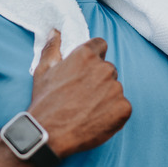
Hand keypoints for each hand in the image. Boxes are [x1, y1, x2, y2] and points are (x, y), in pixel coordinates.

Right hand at [27, 30, 130, 157]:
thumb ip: (52, 48)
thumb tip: (56, 32)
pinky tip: (97, 119)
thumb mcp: (43, 71)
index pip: (100, 45)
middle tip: (83, 94)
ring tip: (88, 109)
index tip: (86, 70)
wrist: (50, 134)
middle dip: (99, 79)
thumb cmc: (45, 102)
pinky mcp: (123, 108)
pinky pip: (122, 106)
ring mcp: (116, 88)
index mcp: (86, 55)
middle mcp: (104, 68)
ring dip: (106, 96)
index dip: (93, 57)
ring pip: (115, 88)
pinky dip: (113, 113)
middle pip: (108, 69)